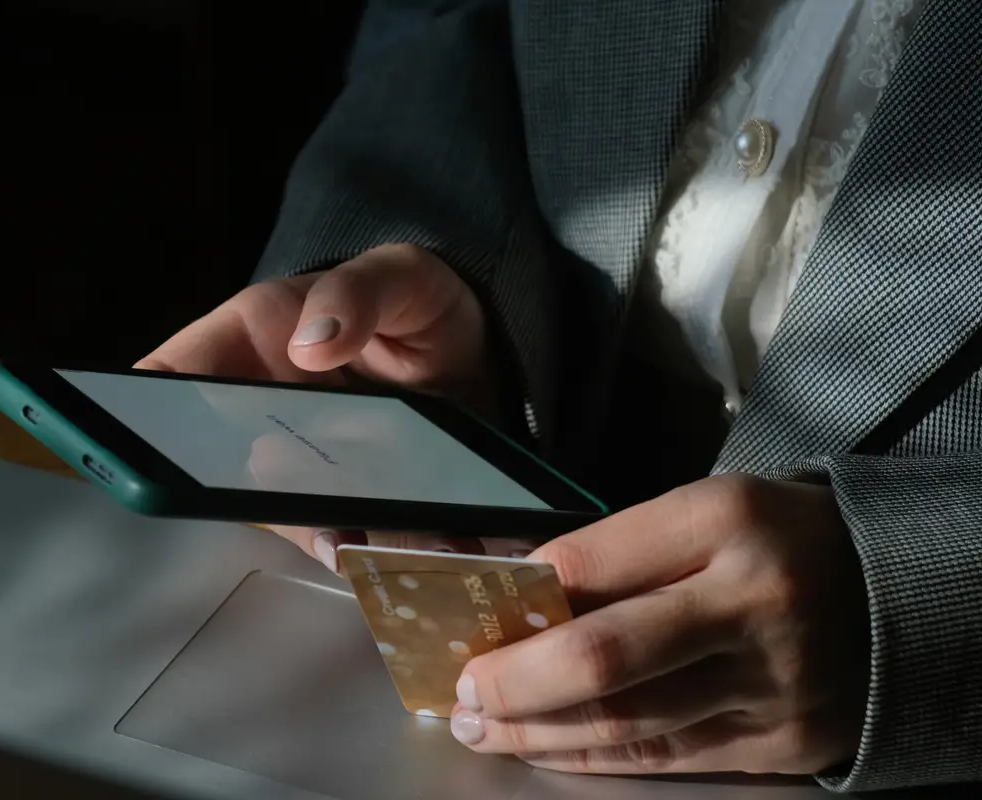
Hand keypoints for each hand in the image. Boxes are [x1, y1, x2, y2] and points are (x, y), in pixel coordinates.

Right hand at [138, 244, 532, 567]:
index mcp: (249, 339)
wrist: (473, 348)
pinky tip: (429, 552)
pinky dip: (379, 549)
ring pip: (290, 514)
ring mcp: (301, 461)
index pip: (169, 379)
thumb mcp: (400, 274)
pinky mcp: (345, 499)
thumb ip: (357, 293)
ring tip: (394, 543)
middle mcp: (260, 410)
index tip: (162, 458)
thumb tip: (310, 342)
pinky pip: (345, 535)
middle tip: (306, 513)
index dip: (144, 420)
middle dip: (259, 501)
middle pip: (221, 468)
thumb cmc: (415, 300)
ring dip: (336, 536)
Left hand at [449, 474, 870, 776]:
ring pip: (628, 721)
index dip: (518, 597)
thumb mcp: (710, 511)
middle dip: (513, 681)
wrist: (905, 595)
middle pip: (603, 654)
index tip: (470, 618)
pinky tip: (548, 749)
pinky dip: (597, 756)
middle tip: (460, 693)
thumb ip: (622, 550)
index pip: (590, 561)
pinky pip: (669, 756)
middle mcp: (750, 601)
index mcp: (725, 519)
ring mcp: (772, 681)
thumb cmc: (781, 540)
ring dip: (539, 731)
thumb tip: (520, 593)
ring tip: (482, 728)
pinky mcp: (783, 742)